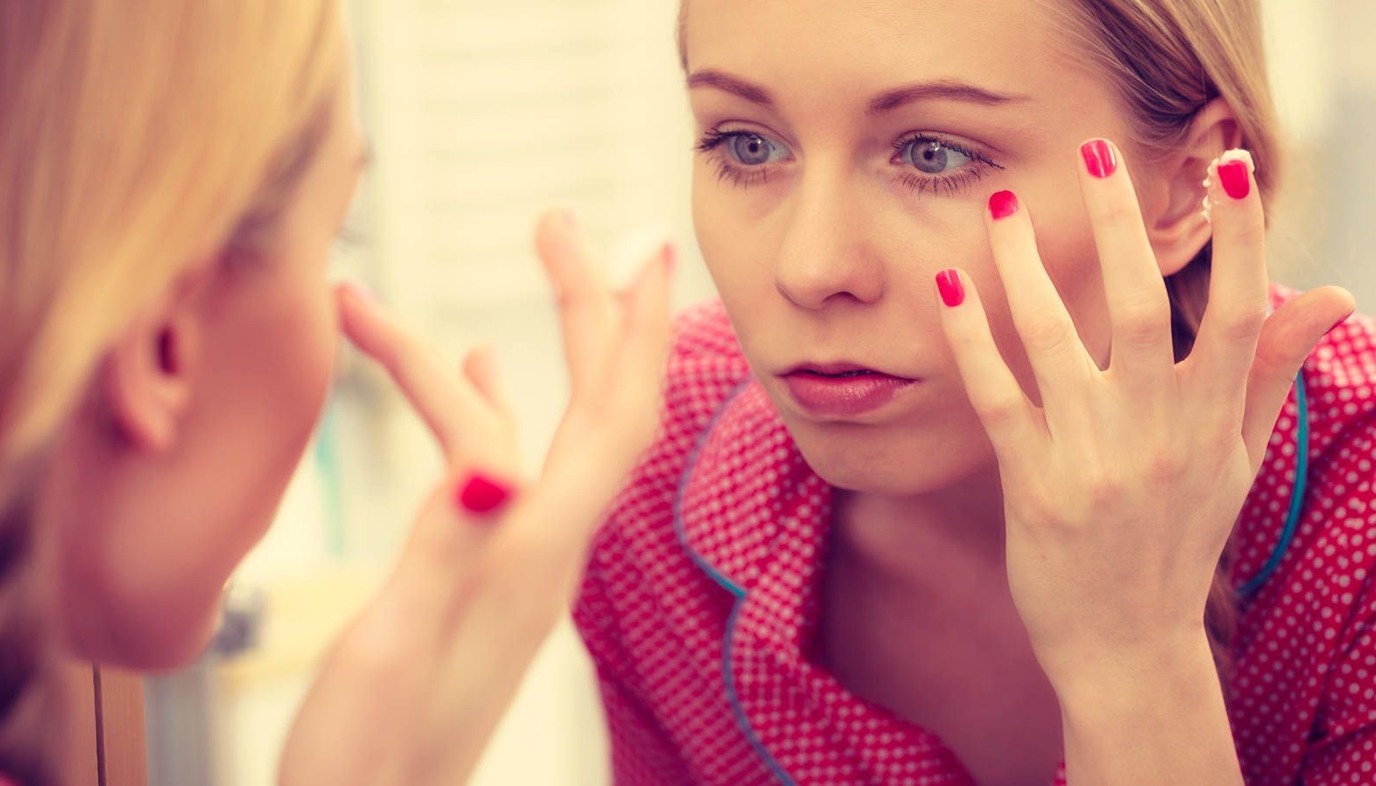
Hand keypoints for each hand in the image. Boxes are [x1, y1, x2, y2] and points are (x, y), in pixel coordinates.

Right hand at [278, 210, 672, 785]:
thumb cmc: (369, 760)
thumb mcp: (394, 648)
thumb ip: (445, 551)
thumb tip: (485, 458)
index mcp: (536, 555)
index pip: (615, 418)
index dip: (631, 326)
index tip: (635, 240)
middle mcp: (545, 551)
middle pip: (597, 407)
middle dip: (592, 307)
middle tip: (564, 222)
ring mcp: (518, 562)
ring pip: (543, 428)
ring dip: (535, 346)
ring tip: (527, 267)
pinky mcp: (483, 577)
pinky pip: (505, 468)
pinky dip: (491, 404)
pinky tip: (478, 376)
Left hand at [935, 140, 1353, 685]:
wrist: (1129, 647)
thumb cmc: (1181, 542)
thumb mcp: (1240, 462)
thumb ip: (1269, 374)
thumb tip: (1329, 293)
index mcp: (1214, 421)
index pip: (1240, 312)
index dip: (1242, 236)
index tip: (1233, 165)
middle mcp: (1158, 432)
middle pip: (1142, 306)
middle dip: (1120, 223)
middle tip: (1095, 150)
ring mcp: (1093, 457)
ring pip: (1057, 339)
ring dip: (1025, 266)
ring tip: (1003, 206)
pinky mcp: (1033, 483)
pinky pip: (998, 395)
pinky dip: (971, 338)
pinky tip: (949, 286)